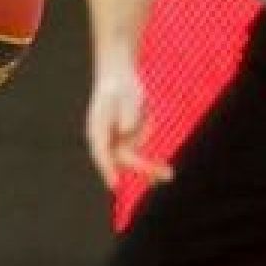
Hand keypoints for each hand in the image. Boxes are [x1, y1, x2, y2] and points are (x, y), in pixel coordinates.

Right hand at [85, 58, 172, 189]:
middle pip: (120, 160)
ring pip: (131, 163)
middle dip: (139, 168)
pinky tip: (164, 172)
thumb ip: (125, 114)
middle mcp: (107, 141)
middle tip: (157, 173)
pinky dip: (151, 166)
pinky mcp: (131, 142)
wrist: (120, 80)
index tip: (114, 184)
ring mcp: (118, 143)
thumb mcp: (122, 97)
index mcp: (97, 131)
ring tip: (168, 175)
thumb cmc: (118, 88)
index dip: (107, 169)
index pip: (101, 153)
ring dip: (147, 171)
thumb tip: (126, 130)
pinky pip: (140, 159)